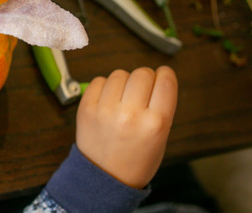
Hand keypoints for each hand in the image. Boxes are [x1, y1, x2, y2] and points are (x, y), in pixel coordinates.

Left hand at [76, 66, 177, 188]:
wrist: (104, 177)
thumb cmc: (136, 159)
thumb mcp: (161, 138)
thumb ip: (161, 107)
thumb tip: (156, 77)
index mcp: (156, 123)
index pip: (165, 81)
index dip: (165, 74)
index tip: (162, 75)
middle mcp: (131, 114)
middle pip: (142, 73)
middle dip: (145, 78)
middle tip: (141, 91)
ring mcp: (106, 110)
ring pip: (120, 74)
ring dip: (124, 82)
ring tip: (123, 99)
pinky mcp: (86, 108)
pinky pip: (99, 80)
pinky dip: (105, 87)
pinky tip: (108, 101)